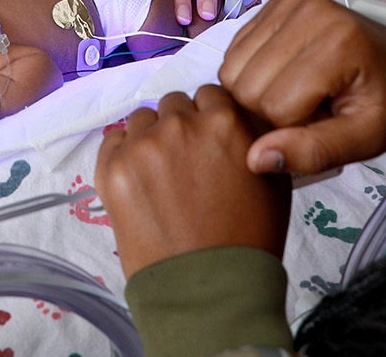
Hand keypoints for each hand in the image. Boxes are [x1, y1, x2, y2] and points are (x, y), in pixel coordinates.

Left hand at [96, 86, 290, 275]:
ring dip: (151, 139)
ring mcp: (143, 146)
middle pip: (175, 104)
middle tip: (186, 163)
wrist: (208, 290)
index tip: (208, 139)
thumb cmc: (247, 241)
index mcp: (225, 121)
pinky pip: (112, 140)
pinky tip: (139, 180)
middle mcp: (181, 125)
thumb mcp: (273, 180)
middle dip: (181, 127)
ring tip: (162, 177)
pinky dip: (123, 154)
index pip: (211, 94)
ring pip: (142, 119)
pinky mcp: (113, 169)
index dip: (211, 118)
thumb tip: (239, 119)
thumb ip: (255, 138)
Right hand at [220, 0, 385, 173]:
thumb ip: (314, 152)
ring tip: (301, 91)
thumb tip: (255, 159)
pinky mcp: (275, 3)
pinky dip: (253, 72)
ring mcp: (289, 3)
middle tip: (313, 108)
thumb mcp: (366, 138)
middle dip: (273, 111)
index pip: (277, 107)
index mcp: (337, 44)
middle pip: (247, 87)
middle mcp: (309, 12)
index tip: (326, 121)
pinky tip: (288, 75)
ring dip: (260, 92)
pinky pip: (236, 51)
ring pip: (233, 69)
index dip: (296, 129)